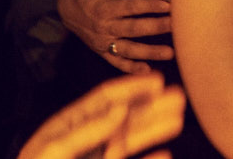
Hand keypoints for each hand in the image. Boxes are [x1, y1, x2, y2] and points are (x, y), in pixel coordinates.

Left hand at [17, 72, 185, 158]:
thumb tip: (120, 109)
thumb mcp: (54, 152)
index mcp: (68, 126)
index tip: (158, 80)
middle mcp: (85, 141)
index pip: (104, 100)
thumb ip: (87, 130)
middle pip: (124, 118)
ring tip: (178, 118)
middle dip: (151, 106)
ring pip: (130, 140)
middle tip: (179, 96)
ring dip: (154, 129)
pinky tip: (165, 155)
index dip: (131, 88)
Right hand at [58, 0, 174, 73]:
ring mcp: (104, 42)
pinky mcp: (104, 52)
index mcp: (104, 9)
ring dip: (150, 52)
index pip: (130, 7)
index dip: (148, 6)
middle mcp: (105, 28)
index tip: (167, 4)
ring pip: (130, 50)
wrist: (66, 11)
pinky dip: (132, 68)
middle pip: (134, 29)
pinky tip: (149, 70)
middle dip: (156, 27)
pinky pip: (118, 63)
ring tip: (170, 53)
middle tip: (175, 25)